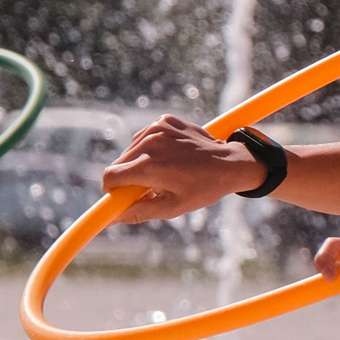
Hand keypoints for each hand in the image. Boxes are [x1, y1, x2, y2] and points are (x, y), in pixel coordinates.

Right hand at [102, 116, 263, 222]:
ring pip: (131, 149)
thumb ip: (139, 212)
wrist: (229, 163)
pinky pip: (145, 137)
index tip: (116, 197)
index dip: (110, 190)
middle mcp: (149, 143)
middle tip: (146, 189)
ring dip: (138, 162)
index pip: (110, 176)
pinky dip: (149, 148)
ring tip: (161, 173)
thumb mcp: (171, 207)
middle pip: (119, 163)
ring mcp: (157, 128)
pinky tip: (167, 157)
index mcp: (149, 166)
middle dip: (126, 178)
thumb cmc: (203, 189)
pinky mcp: (164, 121)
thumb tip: (113, 218)